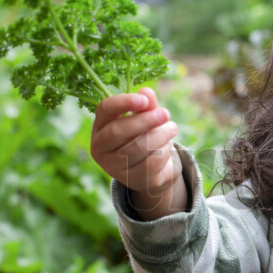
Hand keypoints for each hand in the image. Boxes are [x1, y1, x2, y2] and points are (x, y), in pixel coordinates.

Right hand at [90, 87, 186, 218]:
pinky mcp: (130, 180)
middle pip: (119, 130)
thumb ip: (146, 105)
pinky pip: (150, 163)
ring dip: (160, 135)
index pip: (105, 109)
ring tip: (172, 128)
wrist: (150, 170)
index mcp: (99, 126)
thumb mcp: (144, 118)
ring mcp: (113, 166)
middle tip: (165, 113)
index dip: (124, 102)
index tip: (144, 100)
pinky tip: (168, 146)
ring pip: (137, 147)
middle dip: (146, 120)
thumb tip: (147, 91)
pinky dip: (164, 151)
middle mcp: (100, 147)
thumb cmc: (144, 136)